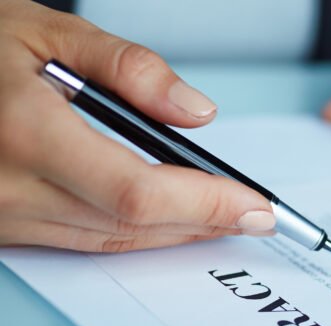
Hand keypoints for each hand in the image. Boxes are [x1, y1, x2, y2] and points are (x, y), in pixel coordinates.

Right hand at [0, 1, 274, 252]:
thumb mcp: (45, 29)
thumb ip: (129, 68)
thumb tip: (197, 112)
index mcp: (22, 132)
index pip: (136, 190)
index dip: (204, 204)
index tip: (255, 205)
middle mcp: (6, 186)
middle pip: (129, 225)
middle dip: (204, 223)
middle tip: (256, 215)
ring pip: (107, 241)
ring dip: (174, 234)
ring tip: (226, 217)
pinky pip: (78, 241)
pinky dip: (132, 233)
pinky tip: (169, 220)